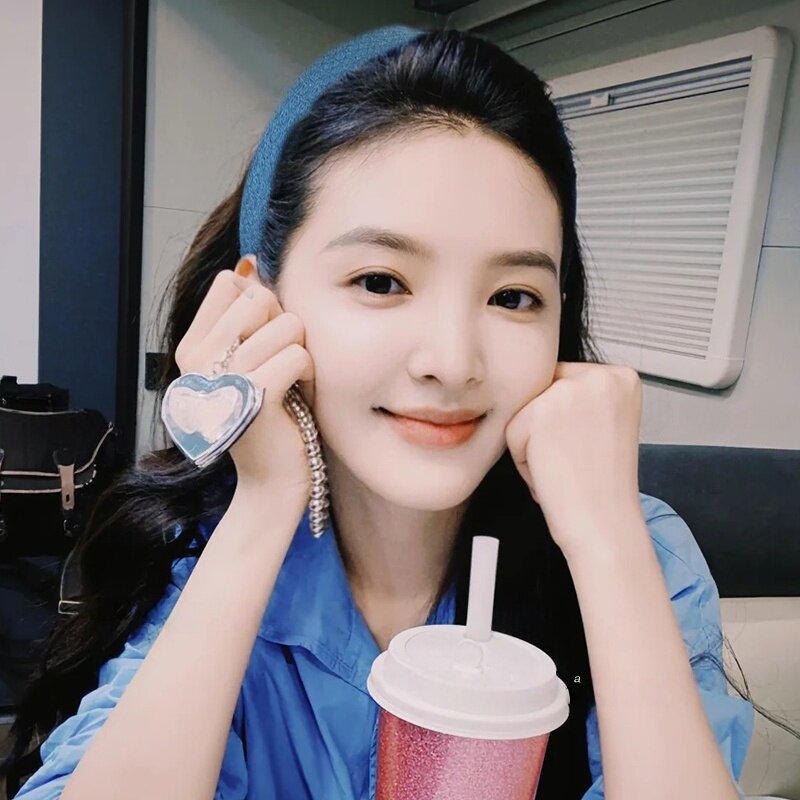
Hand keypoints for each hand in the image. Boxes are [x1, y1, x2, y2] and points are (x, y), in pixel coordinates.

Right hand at [174, 255, 316, 524]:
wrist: (271, 482)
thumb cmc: (268, 418)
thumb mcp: (247, 362)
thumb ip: (243, 317)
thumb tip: (250, 264)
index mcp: (190, 348)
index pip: (230, 283)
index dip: (261, 304)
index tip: (264, 341)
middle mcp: (197, 361)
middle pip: (259, 297)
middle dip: (285, 326)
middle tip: (281, 363)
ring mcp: (222, 379)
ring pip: (286, 324)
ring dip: (301, 353)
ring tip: (291, 383)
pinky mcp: (253, 398)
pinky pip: (298, 355)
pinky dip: (309, 374)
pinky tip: (299, 396)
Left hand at [504, 362, 643, 559]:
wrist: (605, 525)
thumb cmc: (601, 485)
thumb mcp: (605, 422)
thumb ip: (582, 396)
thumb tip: (540, 379)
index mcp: (622, 377)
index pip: (563, 380)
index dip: (563, 420)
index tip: (586, 447)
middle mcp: (600, 376)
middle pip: (541, 391)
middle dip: (546, 429)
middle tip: (577, 460)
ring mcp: (570, 390)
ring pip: (524, 411)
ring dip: (533, 444)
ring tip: (566, 467)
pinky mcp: (540, 412)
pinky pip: (511, 431)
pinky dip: (523, 459)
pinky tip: (553, 473)